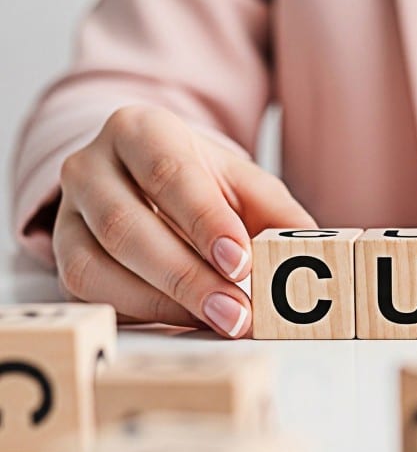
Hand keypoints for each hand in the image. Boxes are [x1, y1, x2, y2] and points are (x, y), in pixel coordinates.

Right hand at [52, 105, 314, 336]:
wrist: (147, 179)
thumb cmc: (203, 182)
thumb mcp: (246, 185)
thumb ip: (281, 216)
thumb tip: (318, 255)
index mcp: (140, 130)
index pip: (168, 175)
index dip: (204, 221)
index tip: (241, 262)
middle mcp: (90, 166)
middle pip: (127, 226)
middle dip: (187, 277)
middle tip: (237, 312)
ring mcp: (68, 213)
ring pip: (98, 265)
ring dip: (163, 303)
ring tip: (219, 321)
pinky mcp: (62, 255)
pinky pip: (90, 292)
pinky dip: (141, 313)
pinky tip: (185, 320)